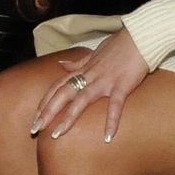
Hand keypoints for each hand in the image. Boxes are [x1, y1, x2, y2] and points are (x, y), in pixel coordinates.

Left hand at [30, 29, 148, 141]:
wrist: (140, 36)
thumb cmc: (120, 44)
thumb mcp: (95, 52)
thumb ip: (79, 62)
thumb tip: (62, 64)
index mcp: (84, 69)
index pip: (58, 86)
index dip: (46, 101)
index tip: (36, 116)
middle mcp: (90, 75)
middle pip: (63, 94)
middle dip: (47, 111)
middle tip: (35, 129)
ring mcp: (105, 81)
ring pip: (81, 100)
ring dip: (68, 117)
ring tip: (56, 134)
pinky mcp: (122, 85)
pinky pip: (115, 106)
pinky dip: (111, 122)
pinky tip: (108, 138)